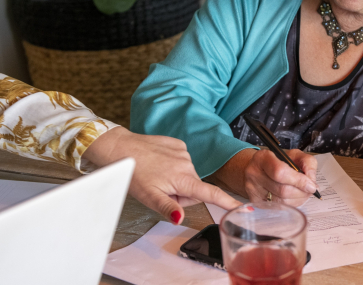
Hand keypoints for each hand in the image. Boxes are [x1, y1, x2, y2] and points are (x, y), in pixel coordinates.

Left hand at [82, 127, 241, 224]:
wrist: (121, 148)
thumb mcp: (149, 196)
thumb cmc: (134, 173)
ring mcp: (184, 152)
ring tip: (158, 176)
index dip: (226, 202)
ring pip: (189, 176)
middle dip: (183, 194)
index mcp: (182, 179)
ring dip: (177, 180)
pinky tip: (159, 164)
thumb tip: (181, 219)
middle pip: (196, 188)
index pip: (210, 193)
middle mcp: (188, 164)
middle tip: (162, 191)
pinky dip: (173, 167)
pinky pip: (183, 162)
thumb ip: (168, 207)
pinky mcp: (178, 144)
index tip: (241, 207)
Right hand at [207, 148, 317, 207]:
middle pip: (282, 190)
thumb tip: (311, 181)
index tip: (311, 185)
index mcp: (262, 158)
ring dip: (298, 200)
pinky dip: (291, 204)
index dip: (299, 181)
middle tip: (310, 190)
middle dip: (301, 192)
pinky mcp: (254, 201)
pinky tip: (294, 198)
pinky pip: (278, 208)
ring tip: (303, 193)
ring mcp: (252, 189)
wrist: (258, 168)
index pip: (280, 172)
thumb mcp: (294, 154)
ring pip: (281, 202)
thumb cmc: (279, 160)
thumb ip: (307, 162)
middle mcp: (254, 173)